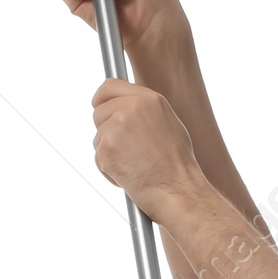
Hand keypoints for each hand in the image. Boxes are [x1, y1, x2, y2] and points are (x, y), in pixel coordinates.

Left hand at [90, 77, 203, 221]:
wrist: (179, 191)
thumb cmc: (177, 165)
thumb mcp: (167, 124)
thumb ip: (143, 110)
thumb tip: (122, 106)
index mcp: (149, 98)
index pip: (109, 87)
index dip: (101, 99)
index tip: (99, 107)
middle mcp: (132, 107)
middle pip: (99, 112)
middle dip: (107, 130)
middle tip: (129, 150)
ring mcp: (117, 125)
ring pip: (98, 135)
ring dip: (109, 152)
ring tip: (135, 164)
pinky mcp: (107, 146)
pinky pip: (98, 156)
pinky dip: (108, 169)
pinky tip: (129, 175)